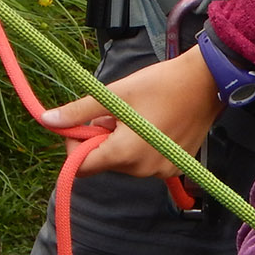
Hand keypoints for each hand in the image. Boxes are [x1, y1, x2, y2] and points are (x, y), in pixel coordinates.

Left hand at [40, 50, 223, 177]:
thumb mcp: (114, 94)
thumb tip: (47, 120)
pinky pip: (143, 163)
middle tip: (114, 113)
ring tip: (136, 117)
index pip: (81, 167)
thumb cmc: (160, 84)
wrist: (207, 83)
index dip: (74, 146)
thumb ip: (79, 111)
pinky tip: (152, 126)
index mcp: (126, 153)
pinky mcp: (173, 167)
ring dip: (119, 143)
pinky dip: (139, 147)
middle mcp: (143, 170)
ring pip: (123, 163)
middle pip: (103, 163)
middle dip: (100, 140)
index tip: (82, 124)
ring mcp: (161, 171)